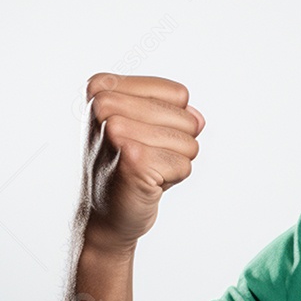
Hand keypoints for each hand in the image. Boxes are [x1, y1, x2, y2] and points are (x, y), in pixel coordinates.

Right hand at [81, 73, 204, 254]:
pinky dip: (172, 179)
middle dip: (176, 143)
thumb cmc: (127, 164)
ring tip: (144, 168)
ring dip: (174, 162)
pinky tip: (145, 182)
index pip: (179, 94)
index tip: (142, 135)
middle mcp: (103, 104)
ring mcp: (116, 131)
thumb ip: (178, 113)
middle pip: (187, 118)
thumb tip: (197, 118)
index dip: (172, 120)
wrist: (106, 213)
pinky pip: (184, 165)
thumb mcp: (150, 126)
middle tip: (144, 157)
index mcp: (103, 87)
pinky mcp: (132, 159)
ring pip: (189, 143)